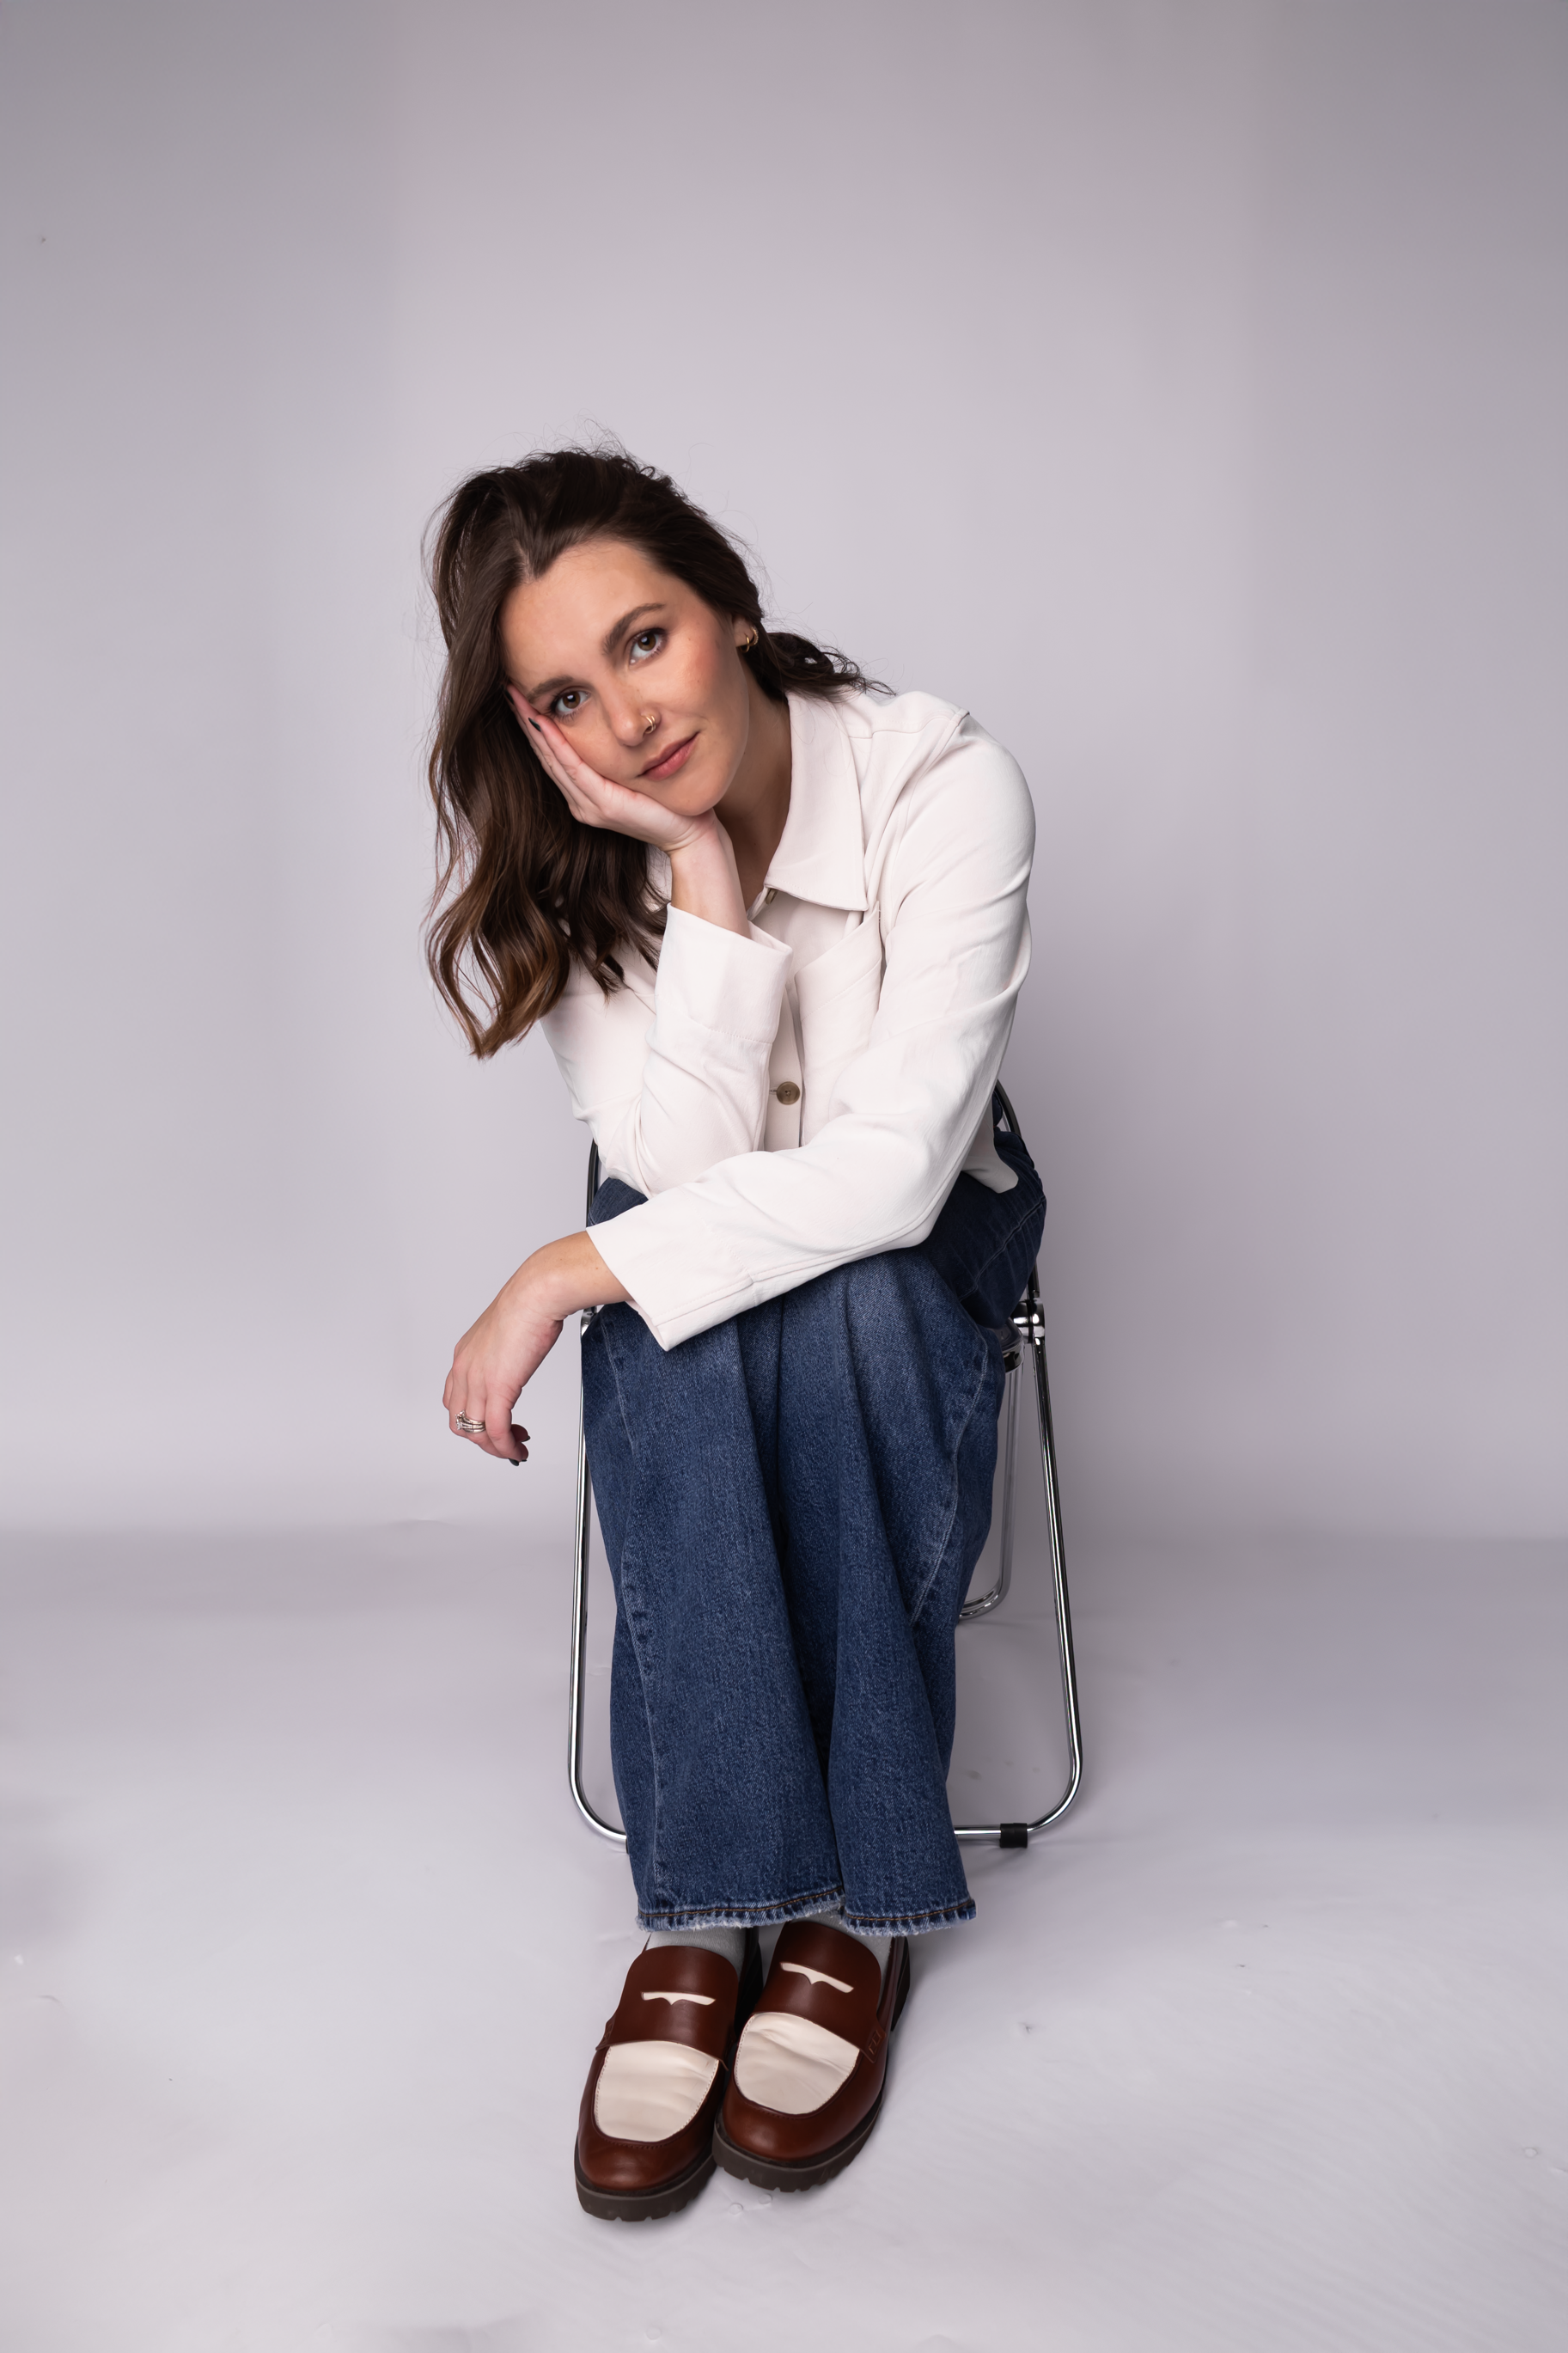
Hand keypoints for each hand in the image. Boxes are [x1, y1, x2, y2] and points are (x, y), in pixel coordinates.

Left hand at [444, 1232, 626, 1465]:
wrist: (536, 1294)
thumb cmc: (528, 1304)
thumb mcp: (506, 1331)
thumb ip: (504, 1350)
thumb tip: (518, 1357)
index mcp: (464, 1356)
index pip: (454, 1401)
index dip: (472, 1419)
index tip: (494, 1422)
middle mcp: (464, 1370)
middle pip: (459, 1422)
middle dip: (482, 1439)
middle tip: (505, 1440)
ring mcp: (478, 1381)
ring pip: (475, 1432)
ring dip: (495, 1447)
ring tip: (515, 1449)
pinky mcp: (498, 1388)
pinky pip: (496, 1430)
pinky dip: (506, 1447)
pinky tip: (518, 1448)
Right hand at [509, 694, 749, 938]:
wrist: (690, 836)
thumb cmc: (669, 803)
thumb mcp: (637, 774)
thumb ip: (618, 757)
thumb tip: (613, 722)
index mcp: (585, 795)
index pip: (553, 753)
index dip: (533, 724)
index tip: (519, 693)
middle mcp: (580, 802)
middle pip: (544, 754)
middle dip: (525, 719)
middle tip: (507, 687)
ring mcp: (589, 805)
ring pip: (552, 759)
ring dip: (532, 726)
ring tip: (516, 697)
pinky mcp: (603, 805)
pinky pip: (574, 768)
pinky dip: (556, 744)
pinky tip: (543, 722)